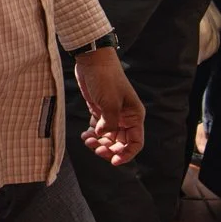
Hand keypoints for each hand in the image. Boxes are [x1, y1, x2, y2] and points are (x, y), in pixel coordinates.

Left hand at [74, 47, 144, 165]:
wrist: (92, 61)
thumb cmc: (105, 79)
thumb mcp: (110, 103)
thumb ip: (109, 123)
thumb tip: (103, 136)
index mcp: (134, 116)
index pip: (136, 142)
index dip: (127, 154)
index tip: (113, 160)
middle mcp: (126, 117)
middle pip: (121, 142)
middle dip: (109, 149)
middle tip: (96, 149)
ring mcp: (112, 114)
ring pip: (108, 137)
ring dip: (99, 143)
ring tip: (87, 140)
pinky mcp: (100, 110)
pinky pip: (98, 129)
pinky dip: (92, 134)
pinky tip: (84, 135)